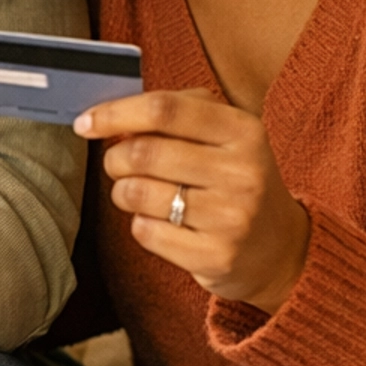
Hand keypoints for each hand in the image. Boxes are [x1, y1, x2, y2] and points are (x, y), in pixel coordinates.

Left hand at [76, 89, 309, 313]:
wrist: (279, 248)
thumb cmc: (235, 180)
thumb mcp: (224, 136)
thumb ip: (175, 115)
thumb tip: (112, 118)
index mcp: (243, 130)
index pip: (164, 110)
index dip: (116, 114)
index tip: (86, 123)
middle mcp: (242, 172)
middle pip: (143, 153)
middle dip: (115, 158)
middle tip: (118, 164)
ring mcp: (231, 217)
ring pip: (137, 194)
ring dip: (123, 192)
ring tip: (139, 193)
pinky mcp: (215, 256)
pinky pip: (145, 232)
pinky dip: (140, 224)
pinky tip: (161, 222)